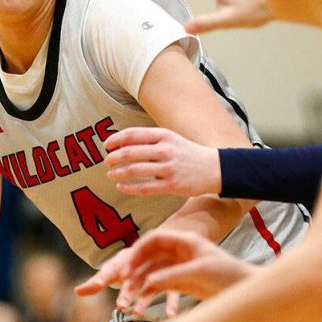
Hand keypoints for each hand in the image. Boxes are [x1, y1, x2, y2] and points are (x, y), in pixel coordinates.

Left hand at [104, 127, 220, 196]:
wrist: (214, 168)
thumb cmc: (187, 153)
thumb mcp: (171, 139)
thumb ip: (149, 140)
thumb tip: (121, 144)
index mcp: (164, 135)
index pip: (132, 134)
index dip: (115, 140)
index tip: (106, 145)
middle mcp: (165, 150)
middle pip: (130, 152)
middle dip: (113, 158)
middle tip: (107, 162)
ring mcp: (168, 168)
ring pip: (135, 170)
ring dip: (118, 173)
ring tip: (111, 175)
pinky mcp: (171, 185)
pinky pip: (144, 187)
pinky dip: (129, 187)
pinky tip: (121, 187)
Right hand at [118, 229, 257, 306]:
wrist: (246, 289)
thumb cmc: (228, 274)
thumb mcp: (199, 272)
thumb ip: (172, 276)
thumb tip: (148, 284)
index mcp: (185, 241)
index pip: (154, 239)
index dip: (137, 250)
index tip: (126, 266)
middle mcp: (179, 253)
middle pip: (148, 259)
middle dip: (132, 273)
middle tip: (120, 287)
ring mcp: (179, 269)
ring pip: (151, 276)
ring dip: (138, 290)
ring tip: (127, 305)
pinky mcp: (181, 284)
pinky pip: (159, 290)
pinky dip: (149, 299)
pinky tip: (141, 310)